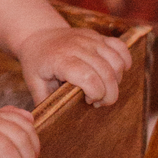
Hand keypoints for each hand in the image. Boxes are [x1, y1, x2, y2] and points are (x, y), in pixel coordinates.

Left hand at [16, 25, 131, 107]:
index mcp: (61, 60)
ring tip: (103, 88)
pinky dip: (123, 62)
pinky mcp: (98, 36)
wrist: (39, 35)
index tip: (88, 101)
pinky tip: (115, 74)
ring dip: (116, 81)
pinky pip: (120, 47)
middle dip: (108, 95)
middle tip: (97, 102)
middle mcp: (78, 47)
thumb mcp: (34, 83)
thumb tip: (51, 122)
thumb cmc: (37, 62)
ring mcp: (90, 39)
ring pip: (116, 62)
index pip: (89, 78)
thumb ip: (45, 102)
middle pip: (107, 73)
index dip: (95, 94)